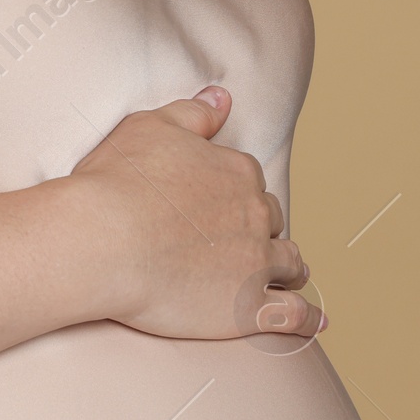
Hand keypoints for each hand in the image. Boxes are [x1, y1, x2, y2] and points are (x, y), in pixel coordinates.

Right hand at [69, 85, 325, 341]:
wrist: (102, 241)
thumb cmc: (116, 183)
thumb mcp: (151, 127)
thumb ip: (193, 113)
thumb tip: (223, 96)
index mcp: (236, 172)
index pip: (250, 183)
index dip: (236, 195)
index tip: (220, 206)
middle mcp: (255, 214)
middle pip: (271, 221)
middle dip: (263, 230)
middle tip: (246, 243)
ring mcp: (255, 263)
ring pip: (289, 263)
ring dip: (290, 267)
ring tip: (289, 277)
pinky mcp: (248, 307)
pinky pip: (293, 314)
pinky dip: (309, 318)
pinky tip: (317, 322)